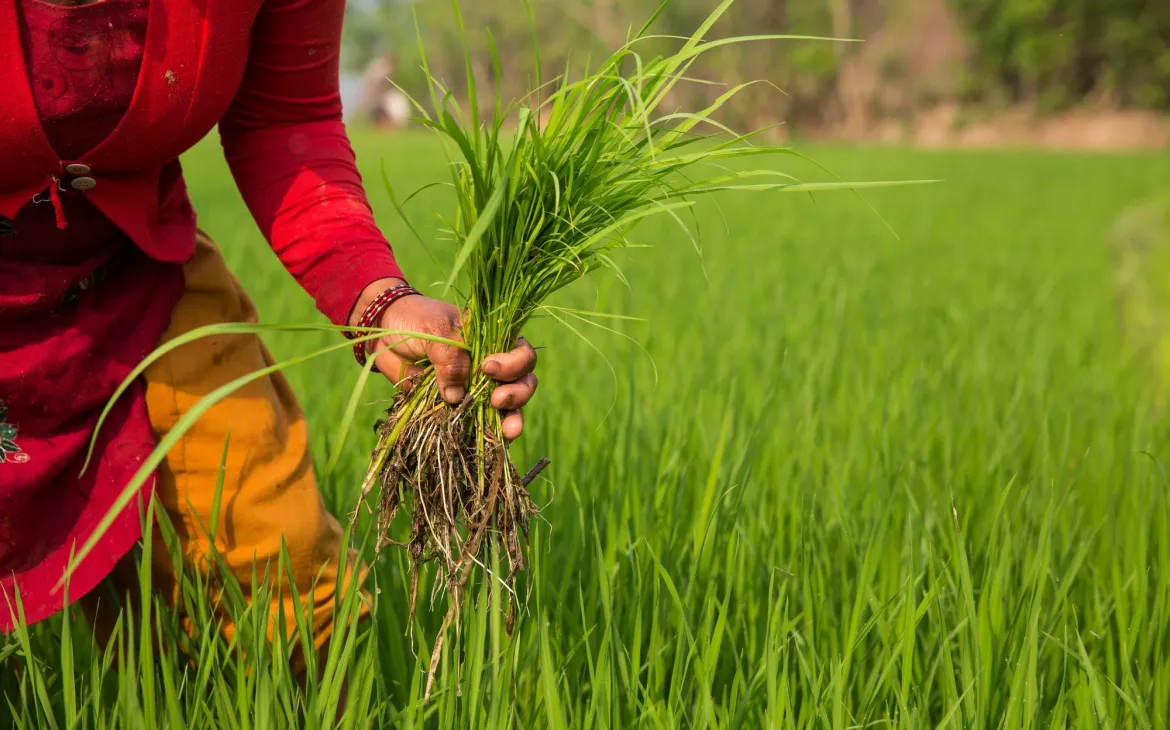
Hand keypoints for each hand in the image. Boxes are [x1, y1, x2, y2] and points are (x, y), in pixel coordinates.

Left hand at [351, 279, 537, 439]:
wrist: (383, 332)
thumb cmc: (414, 320)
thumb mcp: (434, 329)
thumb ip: (449, 357)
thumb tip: (456, 397)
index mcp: (492, 339)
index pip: (520, 352)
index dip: (513, 363)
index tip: (488, 368)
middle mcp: (492, 364)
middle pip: (523, 381)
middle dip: (518, 393)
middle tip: (497, 400)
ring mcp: (478, 388)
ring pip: (510, 405)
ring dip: (513, 418)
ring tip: (508, 430)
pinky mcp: (460, 407)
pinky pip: (481, 423)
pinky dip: (490, 434)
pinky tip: (496, 441)